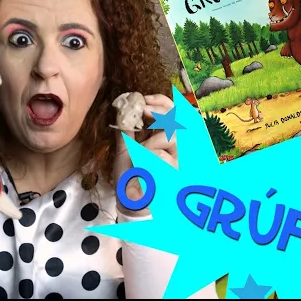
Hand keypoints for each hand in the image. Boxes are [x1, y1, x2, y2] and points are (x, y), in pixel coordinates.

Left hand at [112, 94, 177, 215]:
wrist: (130, 201)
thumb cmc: (130, 176)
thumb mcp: (125, 149)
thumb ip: (127, 130)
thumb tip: (122, 107)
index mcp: (164, 138)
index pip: (173, 112)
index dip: (161, 102)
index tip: (143, 99)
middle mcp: (176, 147)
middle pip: (178, 120)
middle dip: (160, 111)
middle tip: (143, 110)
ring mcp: (178, 159)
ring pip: (172, 137)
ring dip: (151, 142)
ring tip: (140, 154)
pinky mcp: (176, 171)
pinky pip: (163, 156)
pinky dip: (148, 158)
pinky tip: (143, 169)